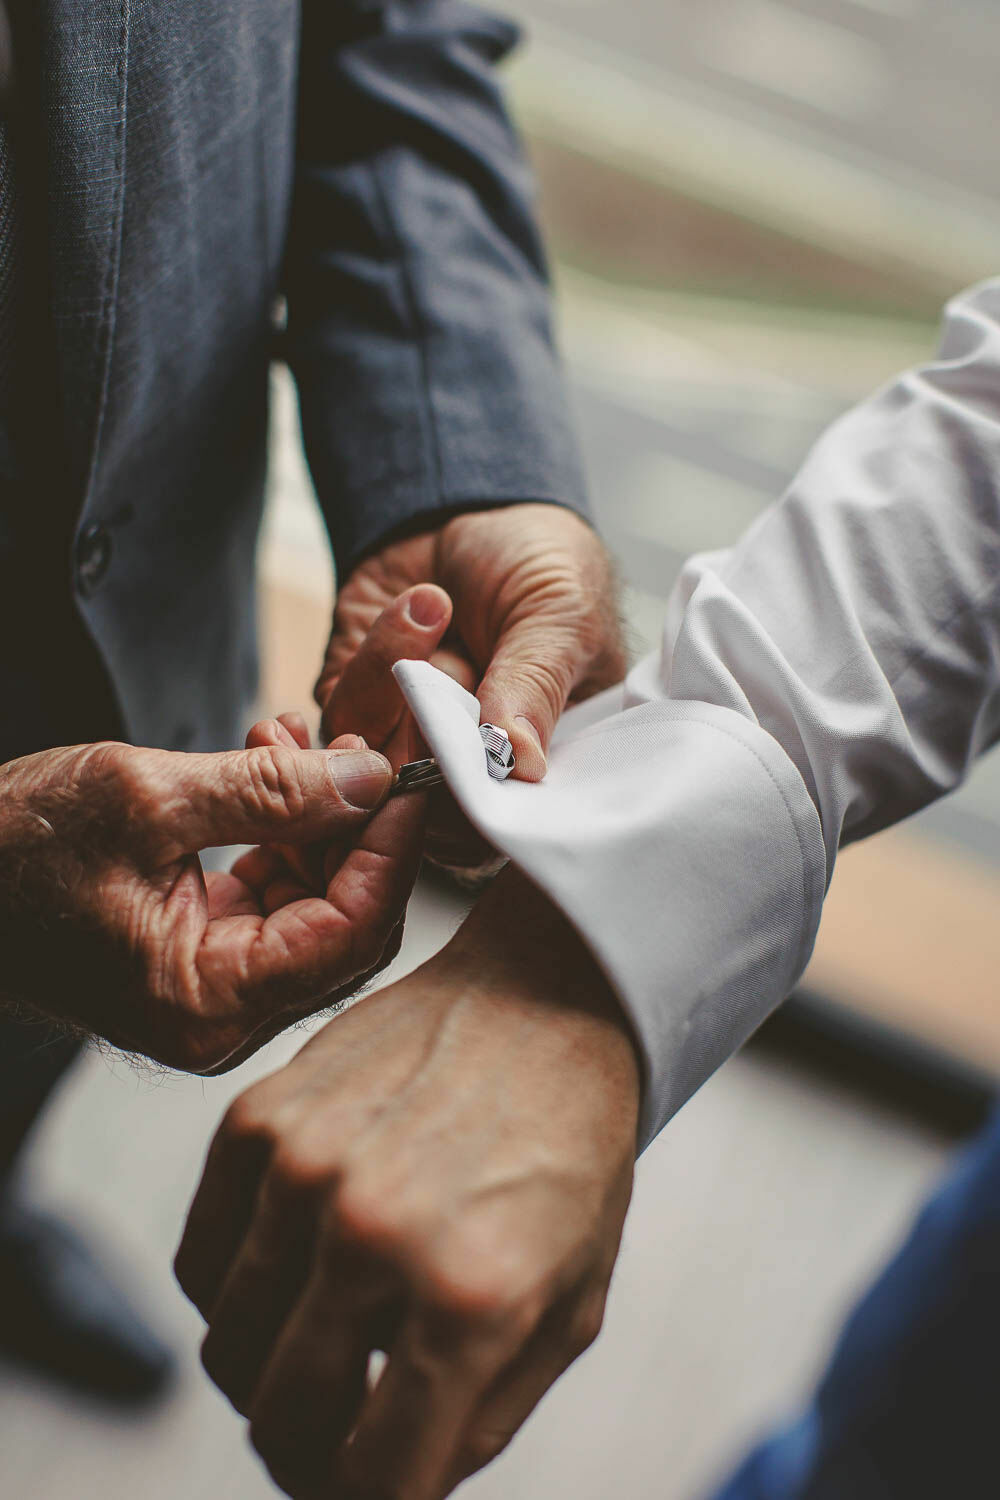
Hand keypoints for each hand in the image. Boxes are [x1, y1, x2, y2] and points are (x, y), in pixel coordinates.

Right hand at [0, 737, 423, 1070]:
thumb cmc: (7, 847)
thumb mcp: (143, 798)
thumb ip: (271, 792)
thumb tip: (373, 776)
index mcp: (208, 1001)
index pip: (351, 929)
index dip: (393, 842)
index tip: (412, 765)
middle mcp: (221, 1013)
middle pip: (347, 920)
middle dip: (361, 824)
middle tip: (366, 741)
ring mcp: (213, 987)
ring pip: (318, 902)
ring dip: (320, 815)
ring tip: (287, 737)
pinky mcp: (202, 954)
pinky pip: (277, 896)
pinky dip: (284, 830)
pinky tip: (268, 766)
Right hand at [176, 869, 639, 1499]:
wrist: (543, 999)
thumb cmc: (569, 1150)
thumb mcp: (571, 1303)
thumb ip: (480, 1419)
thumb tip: (392, 1484)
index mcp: (471, 1295)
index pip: (371, 1481)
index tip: (371, 1485)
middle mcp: (374, 1234)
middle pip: (282, 1421)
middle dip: (313, 1450)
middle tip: (345, 1427)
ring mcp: (305, 1170)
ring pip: (228, 1348)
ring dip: (271, 1369)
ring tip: (328, 1337)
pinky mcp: (258, 1118)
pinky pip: (198, 1261)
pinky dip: (233, 1292)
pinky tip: (291, 1272)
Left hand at [318, 504, 626, 781]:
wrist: (468, 500)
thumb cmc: (538, 562)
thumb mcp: (558, 616)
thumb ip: (534, 688)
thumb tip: (519, 764)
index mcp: (534, 760)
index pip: (500, 824)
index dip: (477, 807)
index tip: (475, 754)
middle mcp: (465, 765)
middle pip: (428, 811)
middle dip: (429, 742)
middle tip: (451, 672)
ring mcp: (404, 738)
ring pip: (375, 763)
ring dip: (401, 682)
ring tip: (438, 605)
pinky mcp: (355, 701)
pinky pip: (342, 713)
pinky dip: (373, 659)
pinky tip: (417, 606)